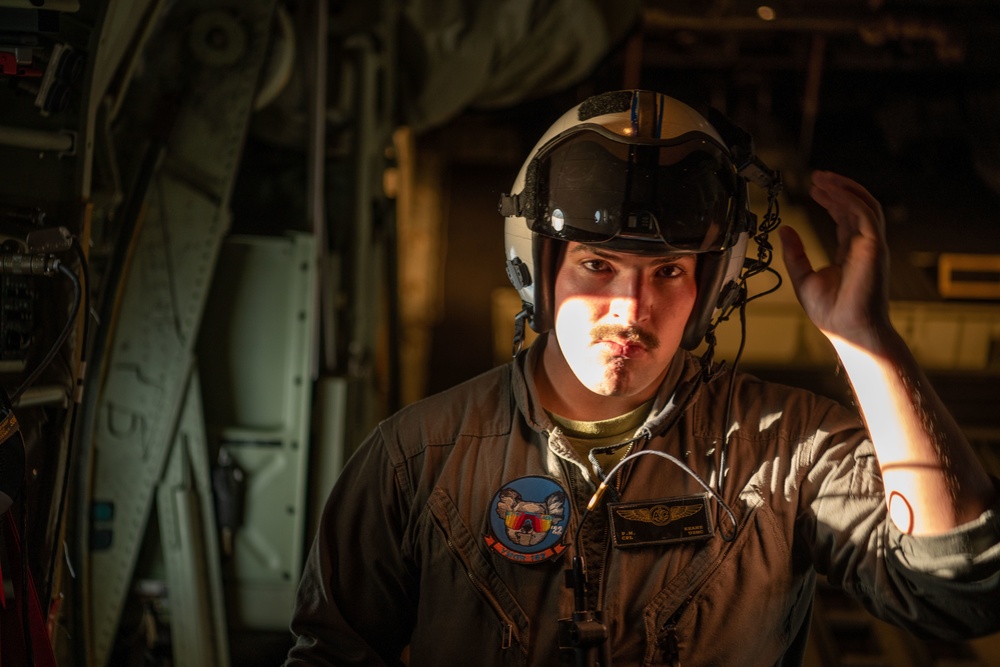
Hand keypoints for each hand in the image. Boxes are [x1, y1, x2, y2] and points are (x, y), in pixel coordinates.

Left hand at [778, 170, 891, 348]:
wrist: (849, 331)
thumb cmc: (832, 312)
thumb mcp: (803, 277)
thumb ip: (795, 253)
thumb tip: (785, 230)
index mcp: (849, 251)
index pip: (844, 216)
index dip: (831, 199)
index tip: (814, 188)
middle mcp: (863, 245)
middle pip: (856, 205)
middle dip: (837, 188)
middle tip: (816, 177)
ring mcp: (871, 245)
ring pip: (865, 204)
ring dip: (844, 188)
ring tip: (822, 179)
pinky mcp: (874, 247)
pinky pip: (866, 215)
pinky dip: (850, 200)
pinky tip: (832, 193)